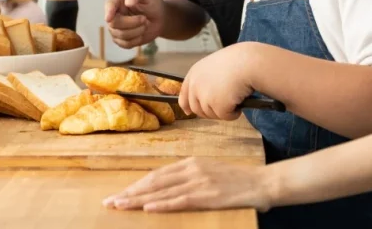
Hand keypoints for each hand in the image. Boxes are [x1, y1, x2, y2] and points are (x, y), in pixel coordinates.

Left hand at [103, 157, 275, 212]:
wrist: (262, 182)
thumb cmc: (237, 181)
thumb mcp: (210, 173)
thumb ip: (190, 178)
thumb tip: (168, 189)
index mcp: (191, 163)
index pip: (157, 175)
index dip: (136, 185)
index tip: (120, 194)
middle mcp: (191, 169)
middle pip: (153, 181)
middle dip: (130, 192)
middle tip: (110, 202)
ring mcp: (199, 181)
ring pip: (161, 191)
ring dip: (138, 200)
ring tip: (120, 206)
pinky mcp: (207, 195)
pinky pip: (179, 200)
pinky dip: (162, 204)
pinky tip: (147, 208)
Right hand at [104, 0, 163, 47]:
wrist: (160, 17)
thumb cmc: (152, 2)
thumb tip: (128, 2)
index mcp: (117, 0)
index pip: (109, 5)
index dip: (108, 12)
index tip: (109, 18)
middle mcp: (114, 14)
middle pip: (114, 23)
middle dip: (132, 23)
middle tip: (144, 18)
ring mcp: (116, 28)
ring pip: (120, 35)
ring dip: (137, 31)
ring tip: (145, 24)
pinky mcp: (121, 39)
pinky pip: (125, 44)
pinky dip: (137, 40)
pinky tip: (142, 32)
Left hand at [178, 43, 256, 120]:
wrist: (248, 62)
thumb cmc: (237, 61)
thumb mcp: (215, 66)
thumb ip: (206, 79)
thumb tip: (205, 96)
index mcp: (195, 73)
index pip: (184, 94)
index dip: (186, 104)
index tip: (188, 111)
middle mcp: (196, 85)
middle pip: (197, 109)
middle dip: (210, 110)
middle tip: (224, 104)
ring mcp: (205, 97)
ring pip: (212, 114)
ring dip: (224, 110)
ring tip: (234, 97)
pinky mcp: (217, 106)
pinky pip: (225, 117)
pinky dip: (234, 113)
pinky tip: (240, 100)